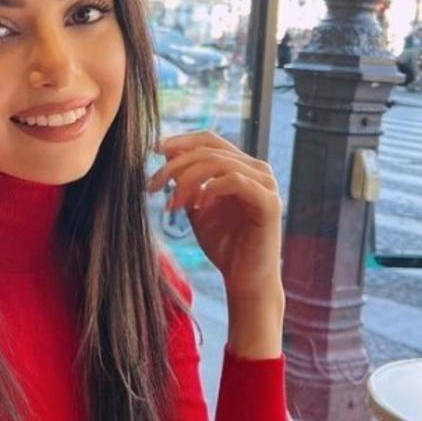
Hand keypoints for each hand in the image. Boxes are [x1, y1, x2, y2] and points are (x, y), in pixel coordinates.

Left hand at [148, 131, 282, 298]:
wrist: (245, 280)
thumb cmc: (224, 245)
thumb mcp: (195, 206)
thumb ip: (185, 180)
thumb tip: (166, 153)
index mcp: (241, 166)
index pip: (208, 140)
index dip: (180, 140)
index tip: (153, 150)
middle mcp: (257, 169)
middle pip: (209, 149)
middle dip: (175, 165)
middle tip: (153, 185)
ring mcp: (266, 183)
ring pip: (218, 162)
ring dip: (187, 179)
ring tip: (172, 204)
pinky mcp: (268, 202)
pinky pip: (234, 180)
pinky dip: (209, 189)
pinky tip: (196, 206)